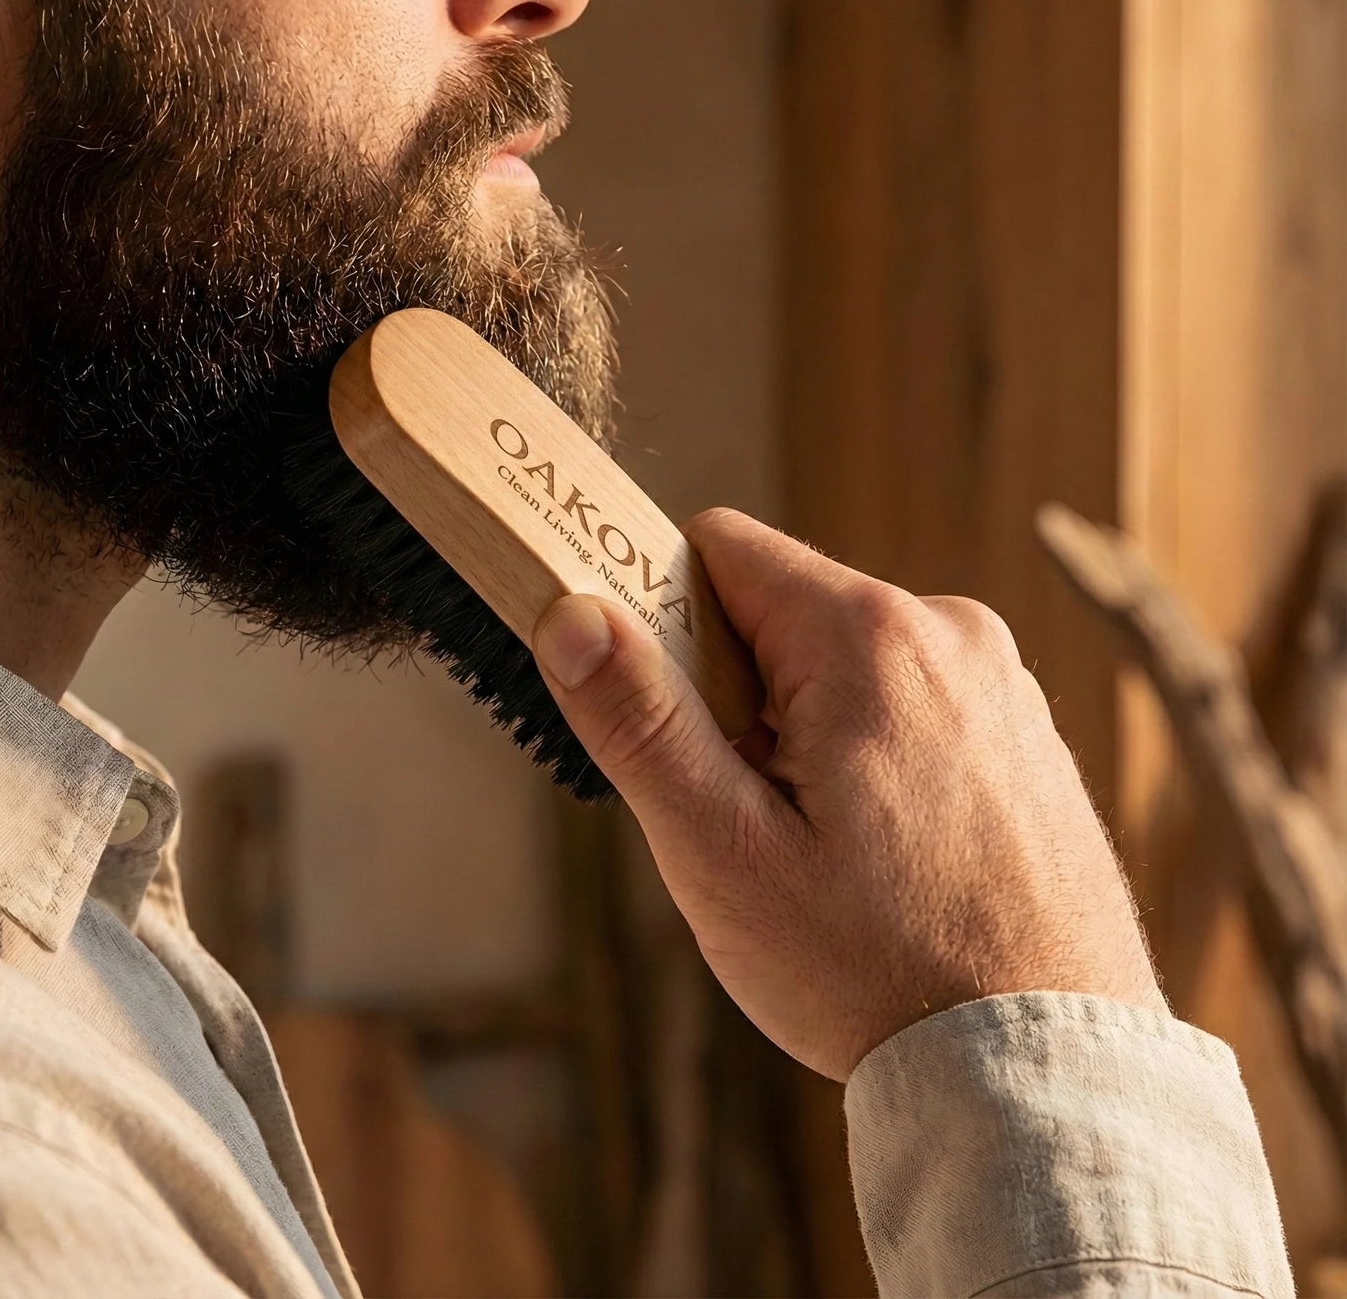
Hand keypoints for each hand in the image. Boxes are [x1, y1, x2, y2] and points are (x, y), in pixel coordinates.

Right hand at [532, 508, 1165, 1082]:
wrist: (1044, 1069)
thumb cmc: (878, 969)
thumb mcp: (722, 851)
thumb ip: (640, 720)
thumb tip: (572, 613)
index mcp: (869, 636)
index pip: (720, 547)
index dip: (662, 615)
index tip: (660, 710)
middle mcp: (949, 631)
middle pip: (781, 608)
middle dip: (735, 691)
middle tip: (742, 811)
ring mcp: (1000, 681)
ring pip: (843, 660)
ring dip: (803, 728)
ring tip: (821, 848)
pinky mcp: (1025, 731)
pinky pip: (911, 701)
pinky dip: (871, 751)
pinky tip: (884, 853)